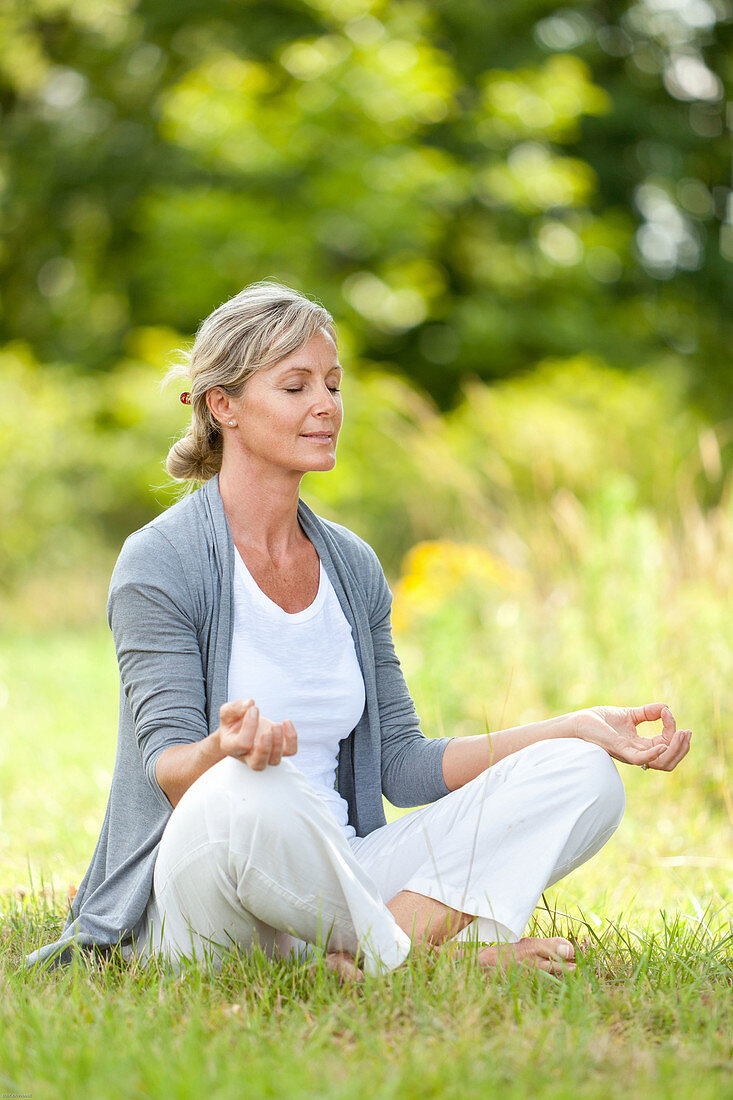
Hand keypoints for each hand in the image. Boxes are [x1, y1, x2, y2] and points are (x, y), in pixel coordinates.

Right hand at [217, 698, 297, 770]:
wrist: (240, 728)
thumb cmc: (233, 722)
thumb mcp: (228, 712)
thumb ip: (236, 707)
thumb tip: (250, 704)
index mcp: (232, 747)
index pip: (242, 744)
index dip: (250, 726)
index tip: (254, 709)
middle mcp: (248, 756)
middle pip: (258, 764)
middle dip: (265, 749)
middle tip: (267, 731)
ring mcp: (265, 755)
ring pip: (275, 761)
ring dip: (278, 743)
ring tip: (275, 725)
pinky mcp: (278, 748)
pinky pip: (290, 750)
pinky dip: (291, 738)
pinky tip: (286, 722)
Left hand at [574, 703, 691, 770]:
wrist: (578, 721)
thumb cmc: (599, 720)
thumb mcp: (629, 714)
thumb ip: (648, 713)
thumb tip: (666, 707)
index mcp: (639, 746)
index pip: (665, 746)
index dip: (672, 731)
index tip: (668, 712)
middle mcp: (637, 753)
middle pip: (668, 761)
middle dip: (683, 748)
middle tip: (688, 732)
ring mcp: (629, 753)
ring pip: (661, 763)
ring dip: (675, 750)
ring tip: (682, 734)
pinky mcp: (619, 750)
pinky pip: (642, 759)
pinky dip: (655, 753)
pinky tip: (663, 743)